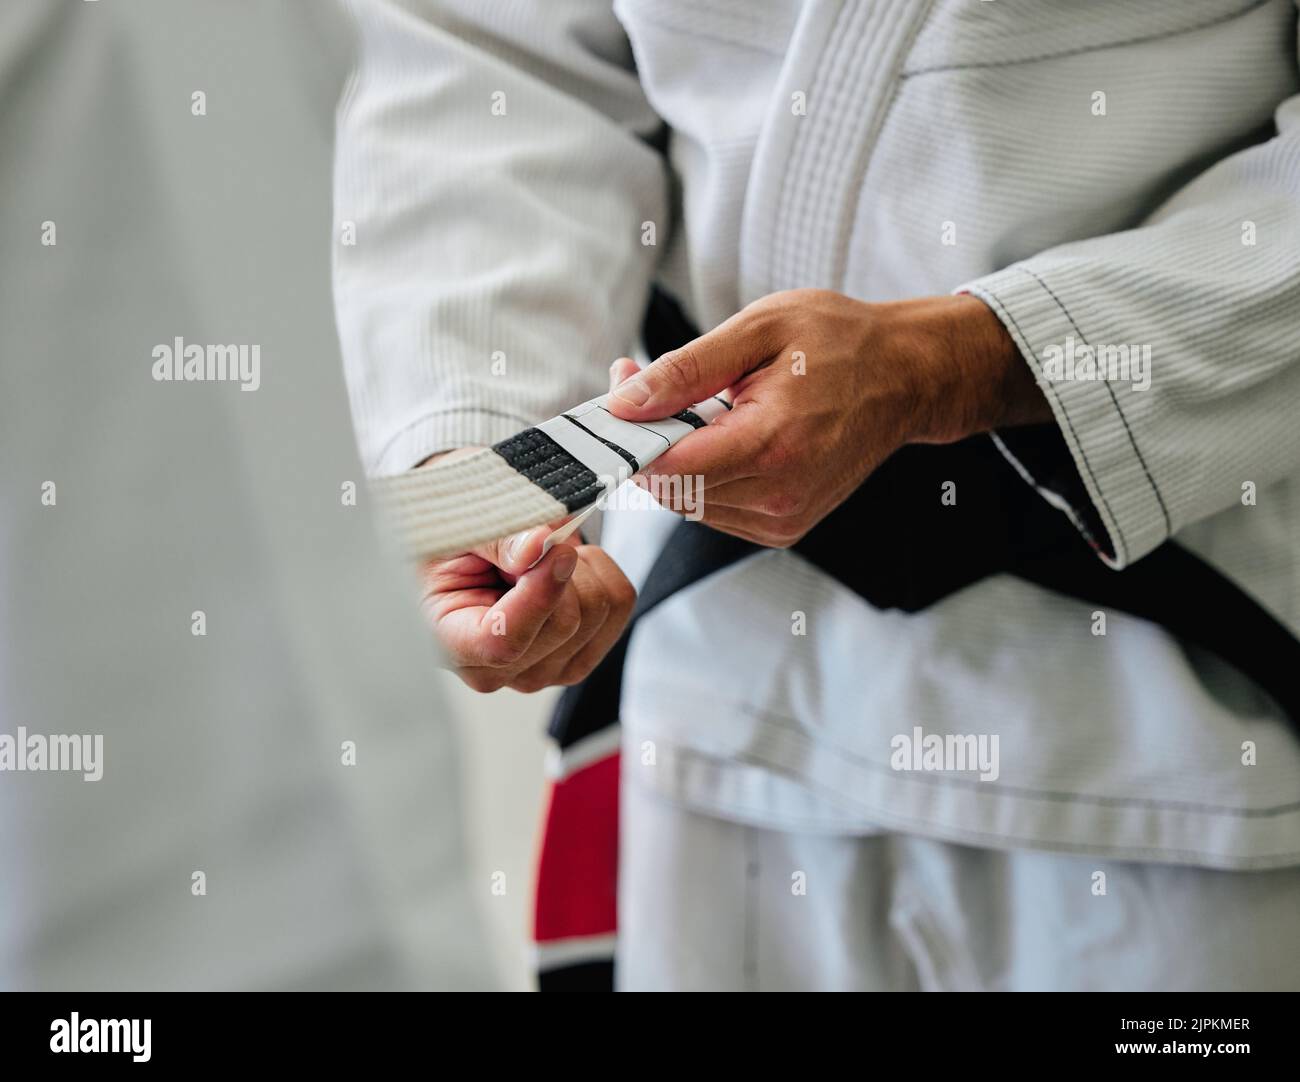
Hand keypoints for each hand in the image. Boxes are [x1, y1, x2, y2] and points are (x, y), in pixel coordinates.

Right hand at [418, 449, 635, 692]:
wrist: (458, 553)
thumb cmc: (446, 545)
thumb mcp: (455, 530)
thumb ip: (495, 538)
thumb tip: (538, 546)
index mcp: (451, 643)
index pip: (505, 642)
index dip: (539, 596)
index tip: (554, 550)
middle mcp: (499, 671)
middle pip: (566, 623)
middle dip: (558, 565)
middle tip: (529, 543)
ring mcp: (543, 670)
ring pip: (598, 611)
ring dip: (579, 566)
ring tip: (539, 557)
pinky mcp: (579, 656)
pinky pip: (619, 604)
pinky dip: (601, 571)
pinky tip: (564, 569)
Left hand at [606, 289, 1047, 546]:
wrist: (905, 377)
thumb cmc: (839, 343)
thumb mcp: (759, 330)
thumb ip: (687, 370)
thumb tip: (624, 400)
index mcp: (773, 444)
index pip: (670, 467)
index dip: (631, 438)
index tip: (617, 398)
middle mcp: (779, 495)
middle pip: (672, 489)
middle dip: (646, 441)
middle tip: (644, 384)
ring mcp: (782, 518)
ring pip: (687, 504)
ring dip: (673, 459)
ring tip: (695, 405)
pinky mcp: (783, 527)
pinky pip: (714, 510)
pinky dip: (701, 475)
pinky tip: (721, 435)